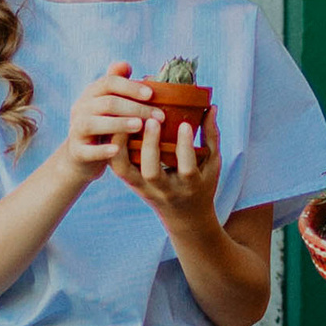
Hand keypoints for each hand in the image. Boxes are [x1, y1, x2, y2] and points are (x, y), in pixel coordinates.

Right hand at [62, 59, 155, 177]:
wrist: (81, 157)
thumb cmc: (105, 126)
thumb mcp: (111, 105)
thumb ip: (119, 86)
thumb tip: (128, 65)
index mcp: (92, 94)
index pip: (109, 82)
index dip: (130, 87)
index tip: (151, 94)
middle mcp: (81, 108)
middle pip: (107, 103)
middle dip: (135, 108)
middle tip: (159, 116)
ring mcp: (76, 130)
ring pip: (93, 123)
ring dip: (118, 123)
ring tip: (140, 126)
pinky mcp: (76, 152)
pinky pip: (88, 150)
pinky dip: (102, 150)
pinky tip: (117, 150)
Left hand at [109, 103, 222, 233]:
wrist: (185, 218)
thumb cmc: (202, 184)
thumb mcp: (212, 164)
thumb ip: (211, 136)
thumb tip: (211, 107)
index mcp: (189, 185)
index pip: (187, 168)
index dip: (185, 146)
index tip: (184, 124)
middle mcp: (164, 190)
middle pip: (152, 172)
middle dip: (150, 145)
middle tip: (152, 120)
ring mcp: (144, 189)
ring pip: (126, 171)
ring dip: (122, 146)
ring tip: (126, 121)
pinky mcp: (132, 185)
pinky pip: (117, 167)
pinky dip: (114, 149)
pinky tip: (117, 128)